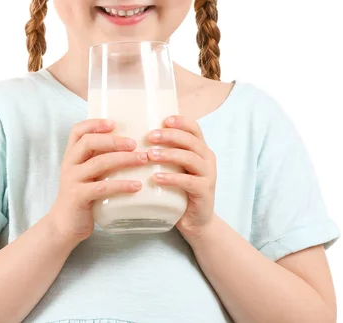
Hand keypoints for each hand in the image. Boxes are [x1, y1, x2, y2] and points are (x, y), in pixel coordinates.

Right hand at [47, 118, 148, 246]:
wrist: (64, 225)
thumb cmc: (82, 196)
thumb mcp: (87, 173)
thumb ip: (99, 160)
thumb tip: (132, 146)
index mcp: (72, 155)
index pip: (77, 130)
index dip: (95, 123)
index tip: (114, 123)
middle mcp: (70, 164)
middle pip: (89, 142)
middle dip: (114, 140)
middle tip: (135, 144)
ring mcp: (72, 180)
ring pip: (99, 162)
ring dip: (123, 159)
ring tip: (142, 160)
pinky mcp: (78, 197)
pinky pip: (102, 187)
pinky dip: (122, 185)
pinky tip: (137, 186)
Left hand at [147, 115, 216, 240]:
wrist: (196, 221)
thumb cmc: (180, 190)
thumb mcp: (175, 167)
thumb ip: (165, 152)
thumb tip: (134, 137)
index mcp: (201, 149)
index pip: (194, 128)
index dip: (180, 121)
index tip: (163, 120)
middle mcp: (207, 158)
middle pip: (191, 140)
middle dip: (170, 136)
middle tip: (150, 136)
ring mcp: (208, 175)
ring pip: (191, 158)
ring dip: (169, 154)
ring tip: (150, 155)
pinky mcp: (204, 192)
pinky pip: (189, 182)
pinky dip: (172, 178)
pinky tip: (156, 178)